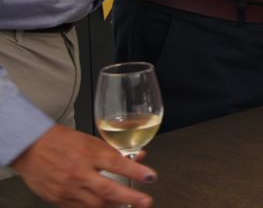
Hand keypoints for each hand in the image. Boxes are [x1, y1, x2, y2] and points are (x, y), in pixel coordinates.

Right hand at [11, 125, 155, 207]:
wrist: (30, 148)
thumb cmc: (62, 141)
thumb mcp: (91, 140)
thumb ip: (114, 152)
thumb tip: (139, 158)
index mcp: (88, 153)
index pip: (117, 164)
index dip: (136, 172)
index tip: (151, 177)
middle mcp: (78, 172)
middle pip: (108, 189)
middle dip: (130, 197)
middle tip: (146, 201)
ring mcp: (67, 188)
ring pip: (96, 204)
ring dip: (115, 205)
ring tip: (127, 203)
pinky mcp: (57, 199)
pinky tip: (106, 206)